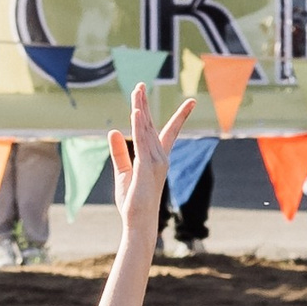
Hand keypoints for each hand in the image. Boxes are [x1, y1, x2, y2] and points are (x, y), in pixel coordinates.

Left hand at [109, 83, 194, 231]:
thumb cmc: (133, 201)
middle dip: (145, 104)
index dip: (180, 116)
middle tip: (140, 84)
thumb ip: (119, 152)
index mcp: (158, 158)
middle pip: (151, 124)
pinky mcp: (146, 166)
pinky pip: (142, 140)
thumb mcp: (123, 172)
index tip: (191, 102)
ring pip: (146, 128)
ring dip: (140, 108)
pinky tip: (135, 111)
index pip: (170, 132)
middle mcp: (161, 156)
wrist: (138, 221)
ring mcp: (156, 160)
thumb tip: (114, 131)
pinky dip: (138, 125)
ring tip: (137, 90)